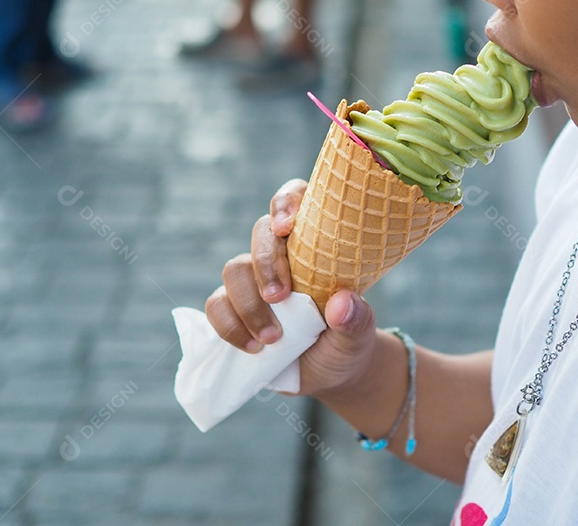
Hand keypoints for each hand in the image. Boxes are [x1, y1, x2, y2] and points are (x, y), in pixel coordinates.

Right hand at [206, 179, 380, 396]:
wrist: (328, 376)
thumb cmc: (347, 342)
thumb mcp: (359, 336)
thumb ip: (356, 320)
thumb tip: (342, 302)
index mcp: (316, 244)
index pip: (297, 201)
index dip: (287, 203)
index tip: (287, 227)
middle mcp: (282, 255)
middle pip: (261, 232)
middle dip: (266, 262)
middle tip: (279, 297)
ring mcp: (254, 280)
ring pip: (234, 269)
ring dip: (249, 303)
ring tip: (273, 338)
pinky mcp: (233, 308)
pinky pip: (217, 305)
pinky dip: (230, 326)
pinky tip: (254, 347)